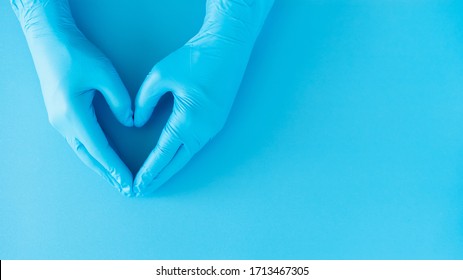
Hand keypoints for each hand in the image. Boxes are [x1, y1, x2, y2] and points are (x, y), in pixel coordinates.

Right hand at [12, 0, 133, 194]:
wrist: (49, 40)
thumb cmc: (76, 54)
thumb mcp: (105, 74)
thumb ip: (121, 101)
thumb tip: (129, 123)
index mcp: (74, 115)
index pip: (100, 149)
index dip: (116, 168)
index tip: (129, 182)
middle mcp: (63, 123)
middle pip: (89, 157)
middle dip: (108, 174)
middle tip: (125, 189)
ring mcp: (58, 120)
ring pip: (82, 151)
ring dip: (99, 166)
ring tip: (115, 179)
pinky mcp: (60, 115)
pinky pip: (78, 141)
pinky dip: (92, 153)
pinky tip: (101, 158)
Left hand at [132, 32, 253, 194]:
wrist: (227, 47)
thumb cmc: (194, 58)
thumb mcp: (160, 75)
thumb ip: (143, 102)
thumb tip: (137, 122)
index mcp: (188, 120)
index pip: (163, 153)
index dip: (149, 171)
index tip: (137, 185)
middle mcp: (203, 130)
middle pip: (177, 162)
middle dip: (159, 178)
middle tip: (142, 191)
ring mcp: (213, 128)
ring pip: (188, 155)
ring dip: (170, 168)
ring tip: (154, 179)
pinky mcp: (216, 122)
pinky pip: (196, 145)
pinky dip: (181, 156)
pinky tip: (172, 159)